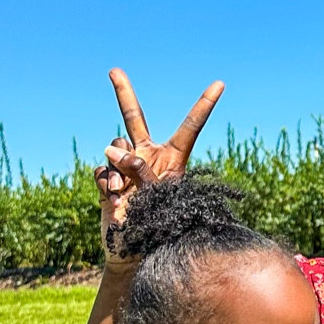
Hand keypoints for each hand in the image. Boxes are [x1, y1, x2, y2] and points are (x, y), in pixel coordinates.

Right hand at [94, 68, 224, 259]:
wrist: (136, 253)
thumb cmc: (162, 227)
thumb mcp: (160, 197)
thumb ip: (140, 170)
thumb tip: (112, 150)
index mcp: (173, 158)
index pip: (190, 126)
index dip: (204, 105)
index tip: (220, 84)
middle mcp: (148, 156)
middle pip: (133, 118)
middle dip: (123, 93)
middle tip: (113, 70)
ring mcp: (125, 167)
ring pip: (114, 147)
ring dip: (119, 168)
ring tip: (126, 194)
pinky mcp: (109, 179)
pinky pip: (102, 170)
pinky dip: (107, 183)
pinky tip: (116, 201)